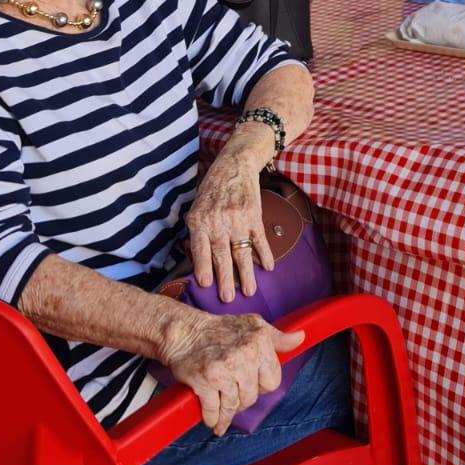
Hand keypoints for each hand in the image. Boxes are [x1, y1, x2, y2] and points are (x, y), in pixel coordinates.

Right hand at [158, 308, 303, 435]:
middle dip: (242, 398)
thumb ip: (278, 337)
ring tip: (222, 410)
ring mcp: (224, 370)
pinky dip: (213, 419)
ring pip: (234, 406)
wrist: (185, 332)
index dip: (261, 385)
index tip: (251, 383)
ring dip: (227, 412)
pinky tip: (212, 419)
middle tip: (232, 392)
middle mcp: (244, 356)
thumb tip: (300, 338)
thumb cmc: (220, 329)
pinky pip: (214, 411)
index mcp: (259, 343)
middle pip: (252, 397)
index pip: (272, 381)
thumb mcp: (253, 325)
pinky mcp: (205, 382)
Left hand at [186, 147, 274, 301]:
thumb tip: (197, 260)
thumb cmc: (211, 191)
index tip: (206, 285)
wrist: (234, 166)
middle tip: (228, 298)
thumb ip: (196, 233)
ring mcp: (238, 219)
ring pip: (242, 251)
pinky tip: (268, 267)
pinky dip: (265, 254)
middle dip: (225, 279)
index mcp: (200, 221)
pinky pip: (259, 238)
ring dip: (246, 273)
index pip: (201, 248)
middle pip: (222, 255)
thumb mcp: (196, 208)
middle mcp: (218, 221)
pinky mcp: (254, 215)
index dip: (203, 267)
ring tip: (249, 291)